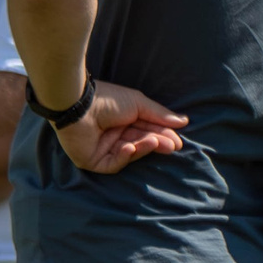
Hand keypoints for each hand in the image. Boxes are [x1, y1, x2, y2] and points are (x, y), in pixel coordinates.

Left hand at [51, 80, 187, 173]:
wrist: (79, 104)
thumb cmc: (108, 99)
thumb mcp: (139, 104)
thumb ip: (160, 115)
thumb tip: (184, 121)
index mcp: (123, 120)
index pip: (147, 130)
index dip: (163, 135)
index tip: (178, 141)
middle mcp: (113, 135)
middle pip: (140, 143)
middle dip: (157, 144)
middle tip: (172, 146)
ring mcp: (102, 149)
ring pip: (129, 154)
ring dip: (143, 148)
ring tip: (153, 141)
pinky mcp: (92, 160)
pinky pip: (113, 164)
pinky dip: (124, 156)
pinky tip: (130, 146)